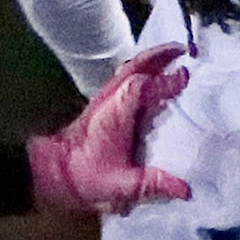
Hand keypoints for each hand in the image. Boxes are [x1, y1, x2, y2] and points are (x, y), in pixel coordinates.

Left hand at [27, 43, 192, 214]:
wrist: (52, 174)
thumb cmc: (84, 177)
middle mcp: (111, 99)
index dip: (166, 80)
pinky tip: (154, 80)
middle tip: (185, 50)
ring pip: (130, 69)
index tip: (187, 77)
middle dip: (161, 55)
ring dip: (152, 61)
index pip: (144, 83)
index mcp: (117, 111)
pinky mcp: (102, 105)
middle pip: (137, 65)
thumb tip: (185, 189)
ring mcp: (105, 99)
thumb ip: (153, 184)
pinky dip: (142, 73)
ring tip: (175, 59)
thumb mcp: (121, 185)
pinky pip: (125, 80)